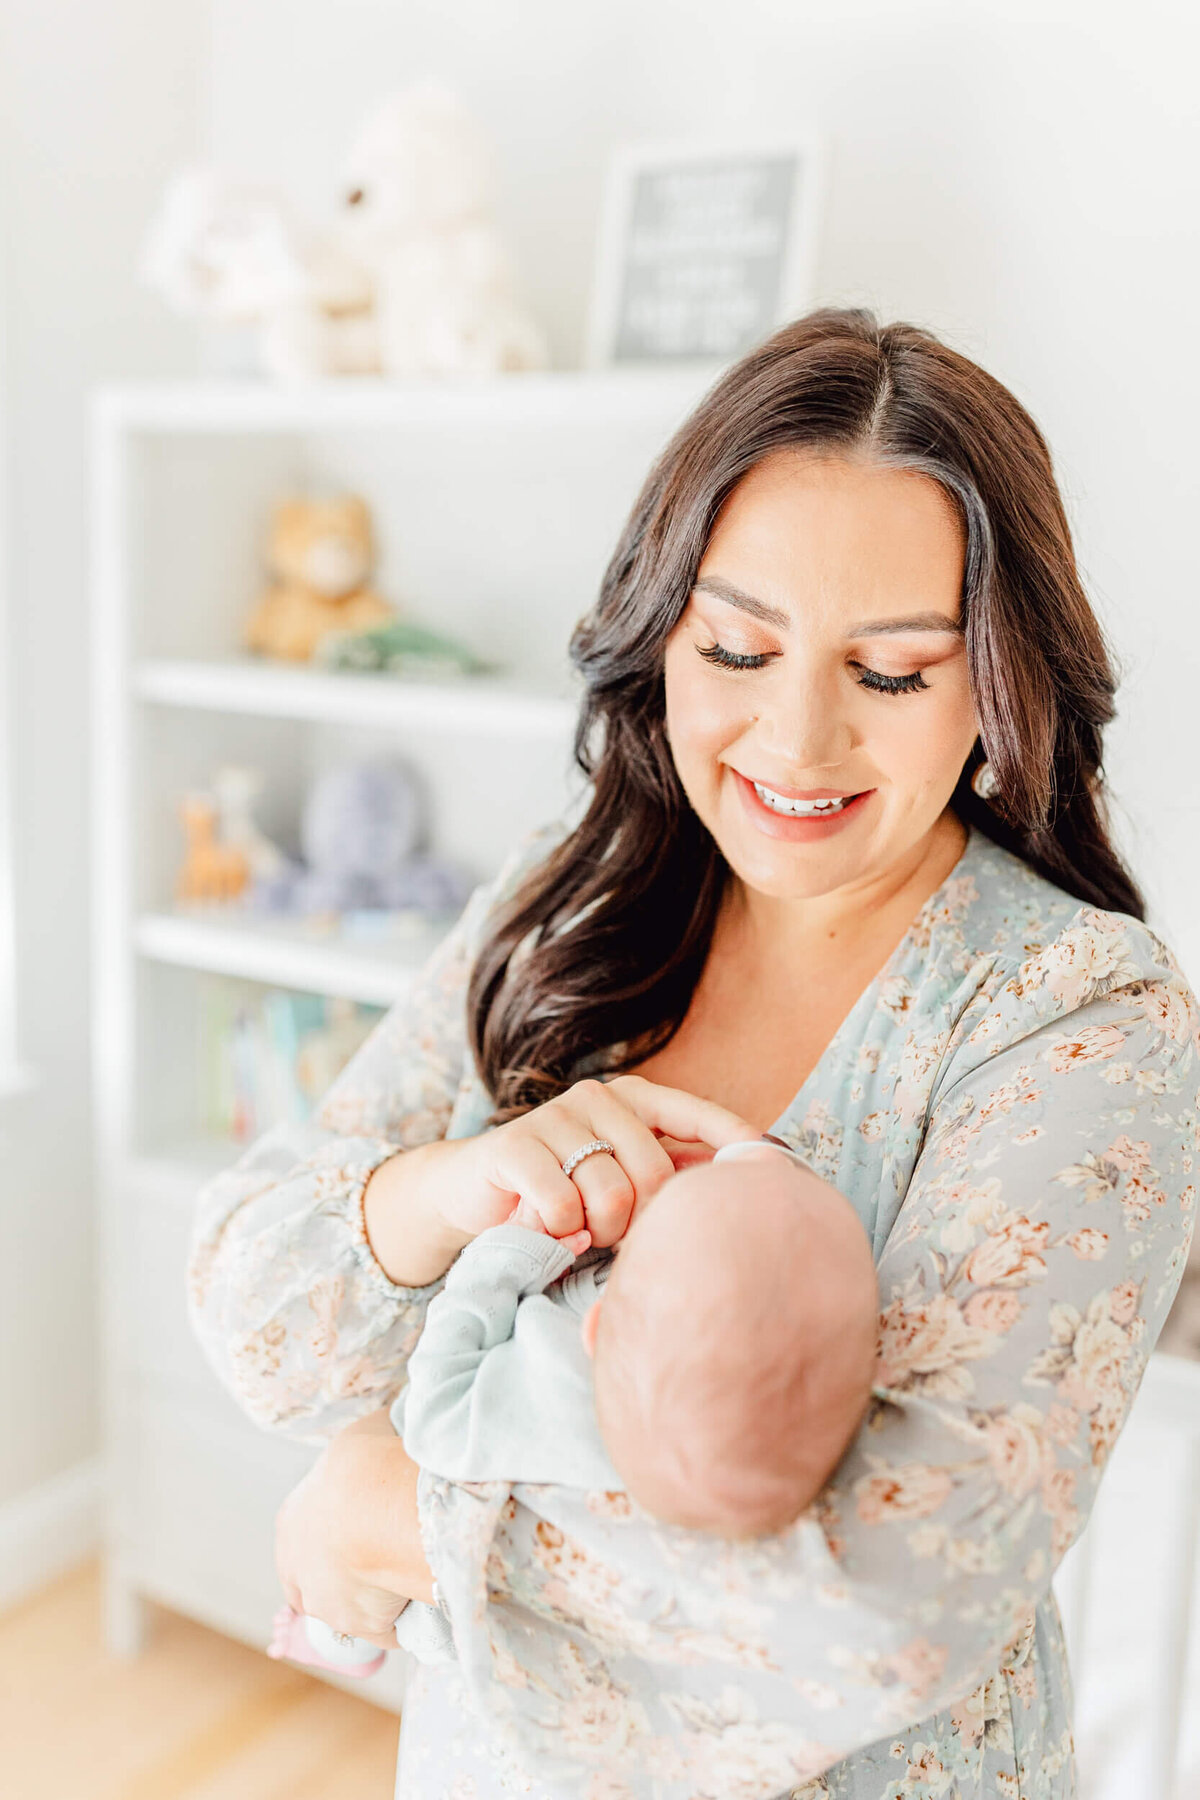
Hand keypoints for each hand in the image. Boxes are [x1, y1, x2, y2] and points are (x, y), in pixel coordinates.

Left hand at [274, 1408, 432, 1650]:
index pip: (302, 1546)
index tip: (362, 1538)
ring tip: (416, 1575)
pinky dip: (408, 1617)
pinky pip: (391, 1627)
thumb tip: (393, 1431)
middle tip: (388, 1563)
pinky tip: (430, 1596)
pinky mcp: (364, 1626)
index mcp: (292, 1523)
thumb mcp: (363, 1436)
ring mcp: (330, 1605)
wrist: (378, 1503)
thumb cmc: (364, 1462)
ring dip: (379, 1599)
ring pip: (354, 1610)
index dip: (331, 1544)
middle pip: (319, 1587)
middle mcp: (300, 1570)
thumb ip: (371, 1448)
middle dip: (348, 1582)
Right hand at [439, 1075, 759, 1249]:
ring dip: (599, 1232)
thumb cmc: (562, 1194)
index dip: (738, 1143)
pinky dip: (561, 1233)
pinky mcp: (516, 1145)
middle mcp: (600, 1097)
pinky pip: (564, 1207)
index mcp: (635, 1100)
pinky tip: (549, 1228)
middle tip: (614, 1235)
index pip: (700, 1116)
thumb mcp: (619, 1179)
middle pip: (658, 1176)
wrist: (472, 1195)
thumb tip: (741, 1182)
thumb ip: (669, 1175)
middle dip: (643, 1223)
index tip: (775, 1167)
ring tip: (580, 1230)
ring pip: (612, 1196)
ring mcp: (557, 1116)